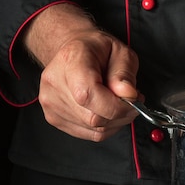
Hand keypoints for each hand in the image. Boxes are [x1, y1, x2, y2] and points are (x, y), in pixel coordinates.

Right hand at [23, 4, 141, 140]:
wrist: (72, 53)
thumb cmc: (96, 50)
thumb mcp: (120, 52)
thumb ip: (125, 74)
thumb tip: (128, 95)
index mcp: (70, 61)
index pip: (89, 95)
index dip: (116, 106)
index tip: (134, 101)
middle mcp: (54, 83)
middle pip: (93, 117)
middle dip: (121, 114)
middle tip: (131, 101)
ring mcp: (51, 102)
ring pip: (93, 129)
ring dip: (114, 121)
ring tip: (117, 102)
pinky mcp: (53, 117)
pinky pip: (88, 133)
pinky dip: (104, 127)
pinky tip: (106, 110)